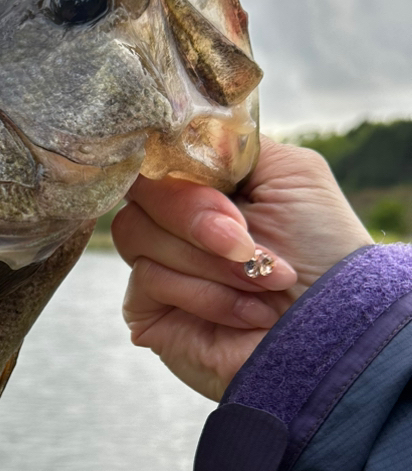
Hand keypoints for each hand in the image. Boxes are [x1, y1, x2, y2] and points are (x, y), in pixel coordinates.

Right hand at [111, 138, 373, 400]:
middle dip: (201, 218)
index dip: (180, 168)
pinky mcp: (148, 310)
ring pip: (137, 234)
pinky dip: (204, 296)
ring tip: (263, 288)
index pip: (156, 155)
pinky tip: (247, 314)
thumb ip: (228, 145)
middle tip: (250, 247)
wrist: (332, 328)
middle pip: (142, 191)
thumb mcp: (290, 172)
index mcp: (204, 182)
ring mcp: (157, 263)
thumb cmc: (322, 252)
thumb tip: (174, 142)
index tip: (225, 189)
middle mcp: (174, 221)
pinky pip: (147, 280)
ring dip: (211, 263)